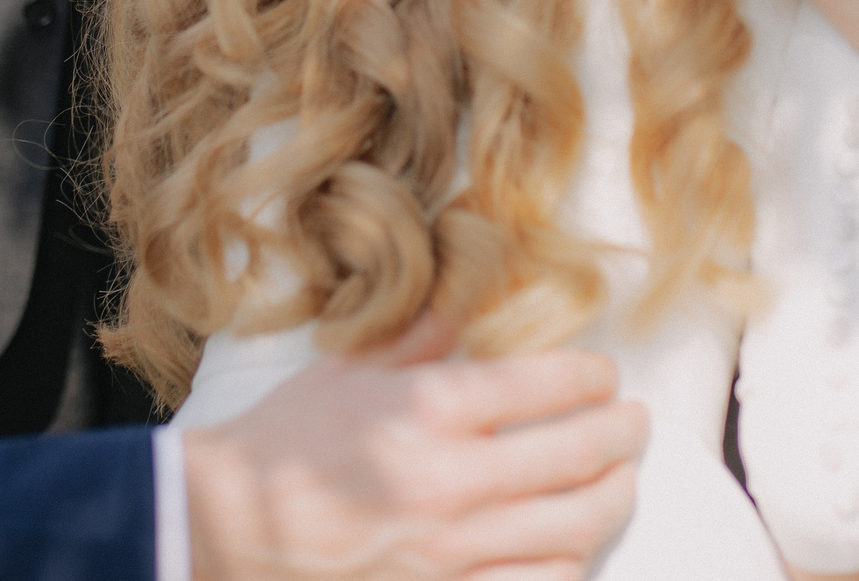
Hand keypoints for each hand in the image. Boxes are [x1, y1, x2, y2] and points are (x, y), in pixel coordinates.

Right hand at [184, 312, 645, 580]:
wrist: (223, 531)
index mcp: (430, 410)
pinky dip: (568, 565)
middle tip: (635, 423)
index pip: (549, 385)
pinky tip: (571, 547)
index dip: (592, 378)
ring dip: (612, 500)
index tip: (603, 377)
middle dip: (624, 434)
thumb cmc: (281, 446)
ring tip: (618, 483)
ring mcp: (454, 553)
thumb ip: (418, 339)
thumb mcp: (346, 369)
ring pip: (576, 529)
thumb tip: (469, 304)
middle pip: (581, 455)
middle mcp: (453, 481)